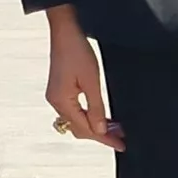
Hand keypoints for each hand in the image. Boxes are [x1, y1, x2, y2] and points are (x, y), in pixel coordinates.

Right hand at [45, 6, 122, 149]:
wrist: (65, 32)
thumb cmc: (76, 51)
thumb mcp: (92, 81)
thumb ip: (96, 108)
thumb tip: (100, 130)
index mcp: (62, 101)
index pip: (85, 129)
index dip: (104, 138)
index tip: (120, 145)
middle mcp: (56, 102)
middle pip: (79, 128)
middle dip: (100, 134)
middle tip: (121, 138)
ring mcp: (56, 96)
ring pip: (77, 121)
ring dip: (95, 126)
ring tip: (115, 128)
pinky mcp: (60, 90)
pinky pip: (75, 111)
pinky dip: (88, 116)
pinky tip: (101, 116)